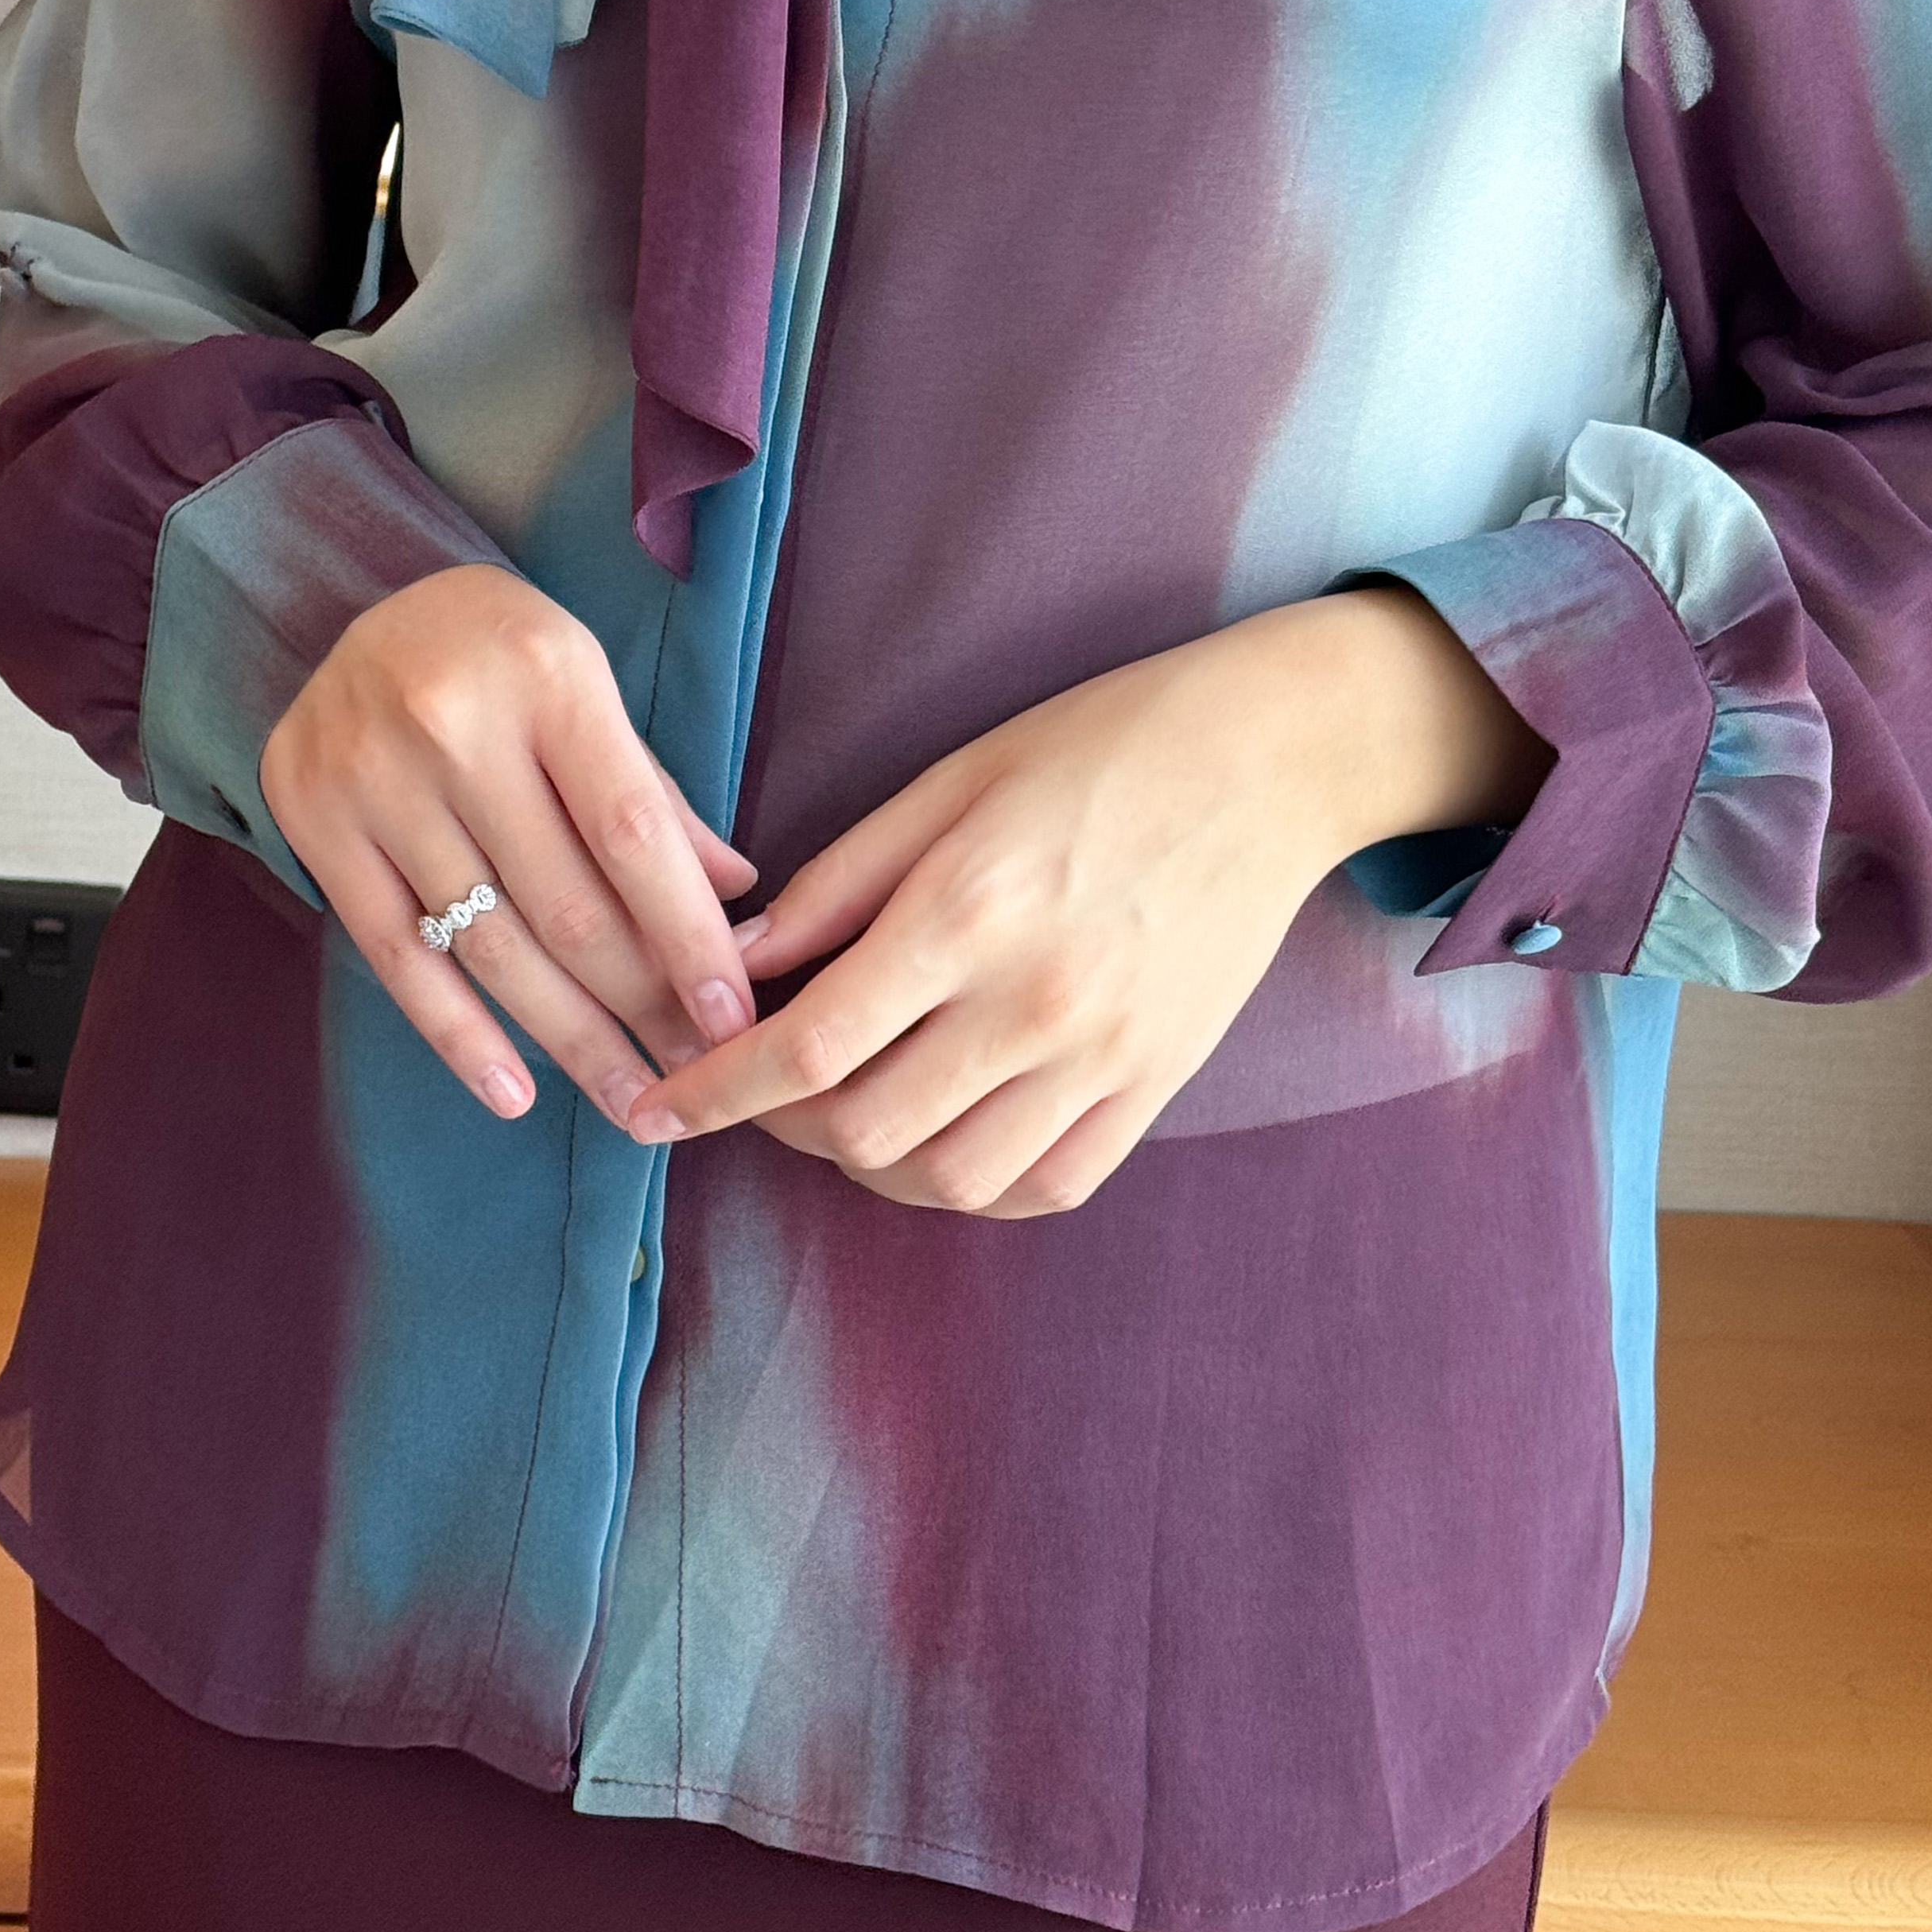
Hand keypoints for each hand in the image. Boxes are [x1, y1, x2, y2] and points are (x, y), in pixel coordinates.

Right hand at [258, 565, 757, 1127]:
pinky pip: (396, 956)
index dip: (689, 939)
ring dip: (567, 1039)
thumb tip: (736, 894)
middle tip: (695, 1079)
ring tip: (626, 1098)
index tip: (735, 1023)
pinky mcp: (312, 820)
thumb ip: (653, 791)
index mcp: (548, 677)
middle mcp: (453, 726)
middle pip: (565, 905)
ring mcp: (372, 777)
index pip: (633, 836)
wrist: (356, 601)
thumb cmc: (503, 651)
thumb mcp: (590, 684)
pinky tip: (513, 1093)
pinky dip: (459, 1035)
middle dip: (641, 1007)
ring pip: (488, 944)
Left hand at [627, 588, 1549, 1213]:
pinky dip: (974, 1184)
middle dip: (783, 1125)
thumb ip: (838, 883)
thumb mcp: (950, 780)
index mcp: (967, 914)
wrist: (1271, 762)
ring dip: (872, 1164)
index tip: (660, 1102)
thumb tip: (733, 960)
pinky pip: (1045, 1186)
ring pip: (949, 1181)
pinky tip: (943, 1134)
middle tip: (762, 1083)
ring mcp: (1103, 1058)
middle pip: (864, 1132)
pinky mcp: (1154, 1086)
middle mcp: (1033, 1004)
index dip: (715, 1089)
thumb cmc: (1102, 745)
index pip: (807, 1047)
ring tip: (847, 1110)